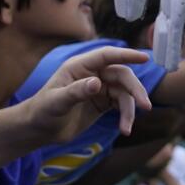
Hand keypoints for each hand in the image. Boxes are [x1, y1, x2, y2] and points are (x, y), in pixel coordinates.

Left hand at [21, 45, 151, 145]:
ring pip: (124, 93)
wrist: (39, 129)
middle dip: (134, 90)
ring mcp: (99, 88)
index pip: (107, 55)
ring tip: (127, 128)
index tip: (145, 57)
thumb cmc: (42, 111)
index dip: (126, 55)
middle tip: (145, 105)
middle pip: (122, 75)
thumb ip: (76, 92)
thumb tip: (97, 84)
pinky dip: (126, 116)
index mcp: (80, 66)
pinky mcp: (102, 103)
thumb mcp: (56, 102)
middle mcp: (92, 74)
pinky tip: (125, 129)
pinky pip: (121, 105)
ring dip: (130, 109)